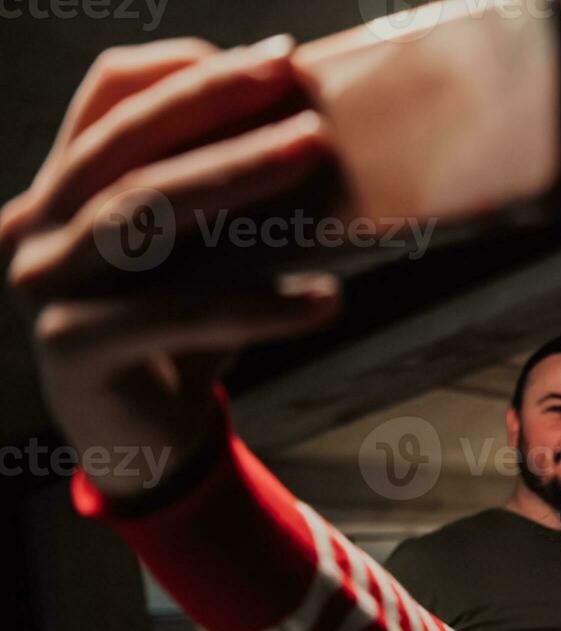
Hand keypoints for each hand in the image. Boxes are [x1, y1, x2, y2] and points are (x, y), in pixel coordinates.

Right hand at [4, 40, 341, 497]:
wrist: (150, 444)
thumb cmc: (187, 335)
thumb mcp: (207, 254)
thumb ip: (228, 197)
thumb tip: (317, 128)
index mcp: (63, 188)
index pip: (109, 97)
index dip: (185, 72)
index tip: (276, 59)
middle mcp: (38, 226)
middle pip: (125, 144)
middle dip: (214, 104)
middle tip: (295, 84)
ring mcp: (45, 286)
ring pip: (141, 213)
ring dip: (235, 176)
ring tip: (314, 153)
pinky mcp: (74, 347)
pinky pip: (178, 314)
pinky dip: (259, 307)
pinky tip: (327, 299)